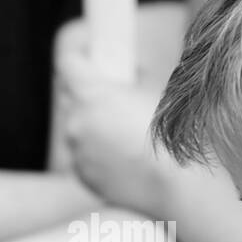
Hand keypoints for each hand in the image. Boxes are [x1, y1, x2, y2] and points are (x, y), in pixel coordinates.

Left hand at [54, 20, 176, 215]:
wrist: (175, 184)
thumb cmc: (170, 134)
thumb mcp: (155, 91)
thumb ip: (134, 78)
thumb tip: (130, 73)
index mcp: (90, 94)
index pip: (67, 63)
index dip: (80, 57)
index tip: (91, 56)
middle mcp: (75, 122)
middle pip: (70, 96)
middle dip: (89, 93)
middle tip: (113, 94)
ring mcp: (76, 151)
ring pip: (77, 129)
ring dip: (93, 124)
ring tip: (123, 130)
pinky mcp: (82, 175)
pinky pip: (83, 156)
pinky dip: (96, 153)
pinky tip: (123, 155)